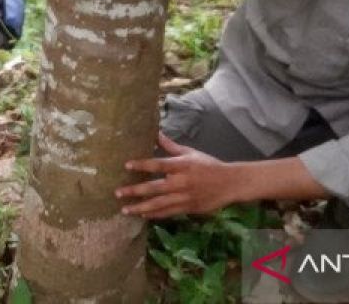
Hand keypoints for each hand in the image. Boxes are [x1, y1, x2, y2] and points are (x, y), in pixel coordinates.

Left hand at [114, 132, 239, 218]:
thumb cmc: (208, 165)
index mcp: (182, 165)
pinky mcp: (188, 209)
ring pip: (159, 204)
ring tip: (125, 210)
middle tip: (118, 193)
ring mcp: (185, 197)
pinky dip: (155, 215)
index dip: (142, 165)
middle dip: (135, 191)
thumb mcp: (190, 153)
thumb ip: (171, 146)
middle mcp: (181, 182)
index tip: (127, 165)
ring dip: (141, 208)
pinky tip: (143, 215)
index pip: (158, 165)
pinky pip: (168, 213)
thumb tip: (156, 133)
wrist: (229, 183)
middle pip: (155, 187)